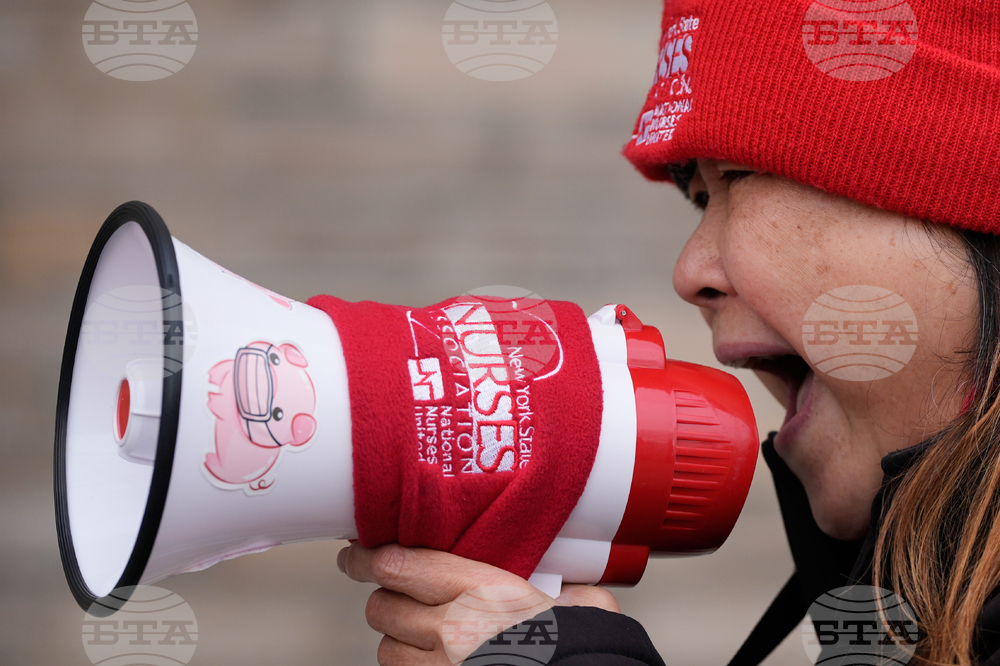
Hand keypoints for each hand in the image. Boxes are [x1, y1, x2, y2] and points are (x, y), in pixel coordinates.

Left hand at [337, 543, 619, 664]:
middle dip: (389, 600)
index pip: (399, 564)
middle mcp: (453, 630)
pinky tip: (431, 661)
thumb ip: (560, 587)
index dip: (368, 558)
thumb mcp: (575, 604)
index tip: (359, 552)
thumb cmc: (578, 651)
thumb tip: (571, 589)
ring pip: (387, 649)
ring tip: (423, 636)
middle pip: (383, 606)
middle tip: (403, 595)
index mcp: (483, 589)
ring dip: (399, 640)